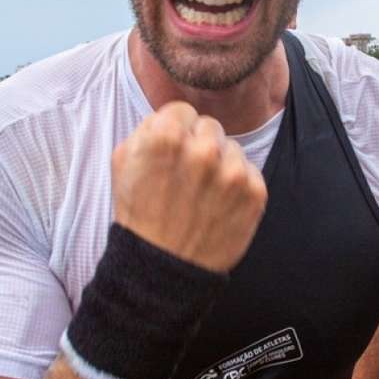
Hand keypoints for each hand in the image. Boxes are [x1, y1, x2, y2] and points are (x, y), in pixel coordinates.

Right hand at [112, 102, 267, 271]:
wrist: (164, 268)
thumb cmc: (141, 215)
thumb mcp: (123, 163)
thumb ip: (146, 129)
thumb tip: (169, 116)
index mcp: (166, 137)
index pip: (182, 110)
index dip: (175, 130)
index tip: (172, 153)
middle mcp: (203, 150)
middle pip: (209, 126)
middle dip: (198, 145)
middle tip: (187, 176)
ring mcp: (233, 172)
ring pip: (232, 148)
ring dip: (220, 164)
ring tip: (202, 194)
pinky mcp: (255, 193)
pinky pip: (250, 172)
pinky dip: (237, 185)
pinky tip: (219, 204)